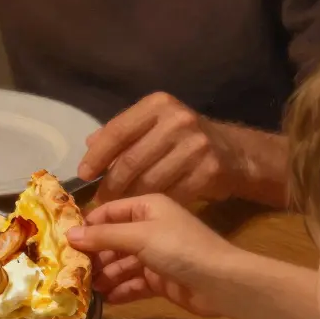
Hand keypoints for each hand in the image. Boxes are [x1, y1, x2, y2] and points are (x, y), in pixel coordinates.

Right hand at [66, 195, 239, 315]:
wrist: (222, 283)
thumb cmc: (180, 249)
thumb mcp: (139, 236)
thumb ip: (103, 236)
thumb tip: (68, 235)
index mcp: (146, 208)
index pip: (107, 212)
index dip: (86, 226)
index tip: (61, 242)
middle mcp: (149, 228)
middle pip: (111, 240)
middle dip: (92, 255)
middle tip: (69, 270)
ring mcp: (154, 255)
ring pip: (120, 264)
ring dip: (104, 276)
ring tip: (84, 289)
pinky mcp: (159, 279)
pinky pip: (132, 283)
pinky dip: (119, 290)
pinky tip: (105, 300)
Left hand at [78, 92, 243, 203]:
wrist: (236, 152)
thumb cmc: (184, 138)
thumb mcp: (154, 124)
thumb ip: (123, 132)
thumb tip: (89, 144)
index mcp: (158, 105)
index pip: (118, 131)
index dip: (97, 156)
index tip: (83, 174)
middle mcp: (178, 121)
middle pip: (131, 160)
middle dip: (110, 185)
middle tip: (98, 201)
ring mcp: (197, 146)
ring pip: (149, 181)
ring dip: (128, 200)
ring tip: (117, 208)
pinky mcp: (210, 171)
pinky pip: (172, 195)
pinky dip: (154, 206)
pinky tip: (144, 213)